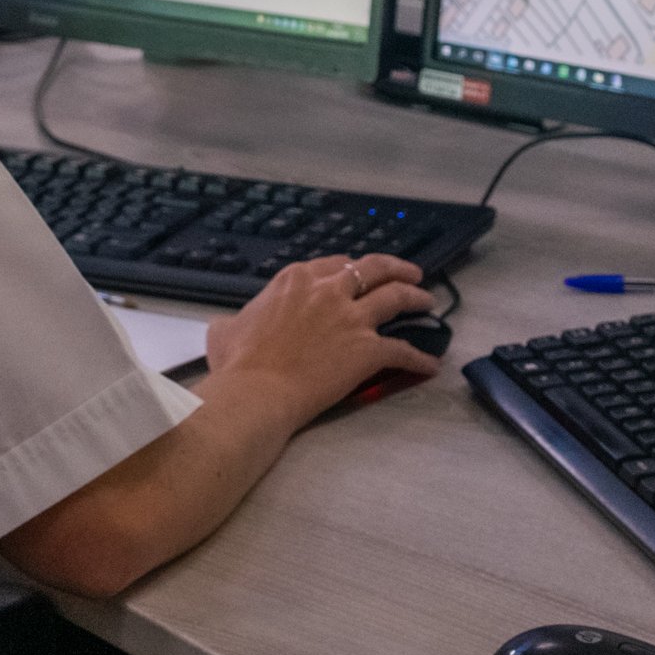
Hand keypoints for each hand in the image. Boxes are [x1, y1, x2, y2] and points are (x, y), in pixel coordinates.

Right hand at [204, 254, 440, 424]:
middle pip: (372, 269)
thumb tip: (228, 325)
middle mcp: (327, 291)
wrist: (257, 390)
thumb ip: (234, 321)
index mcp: (294, 280)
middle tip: (409, 273)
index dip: (350, 267)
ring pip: (396, 297)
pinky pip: (403, 350)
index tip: (358, 272)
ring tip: (428, 301)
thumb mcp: (224, 329)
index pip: (332, 263)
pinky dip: (419, 357)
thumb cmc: (238, 363)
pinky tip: (430, 364)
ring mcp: (351, 319)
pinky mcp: (368, 349)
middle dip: (394, 268)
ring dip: (416, 297)